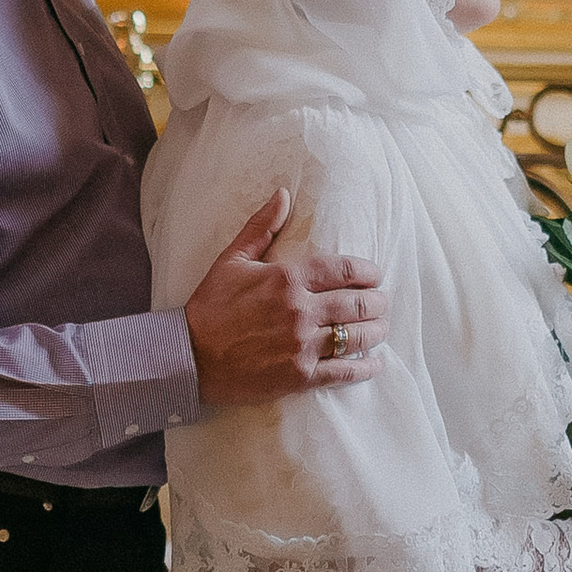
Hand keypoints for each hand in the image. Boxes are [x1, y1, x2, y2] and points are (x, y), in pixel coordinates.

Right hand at [187, 188, 387, 407]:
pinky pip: (344, 371)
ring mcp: (302, 346)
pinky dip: (365, 368)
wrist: (188, 356)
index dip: (369, 272)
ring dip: (377, 331)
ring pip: (357, 337)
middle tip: (383, 302)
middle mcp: (300, 311)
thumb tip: (283, 194)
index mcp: (287, 279)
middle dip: (378, 302)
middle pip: (358, 303)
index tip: (375, 276)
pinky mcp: (300, 376)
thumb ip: (262, 226)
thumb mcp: (232, 260)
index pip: (346, 270)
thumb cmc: (209, 306)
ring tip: (381, 327)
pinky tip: (375, 364)